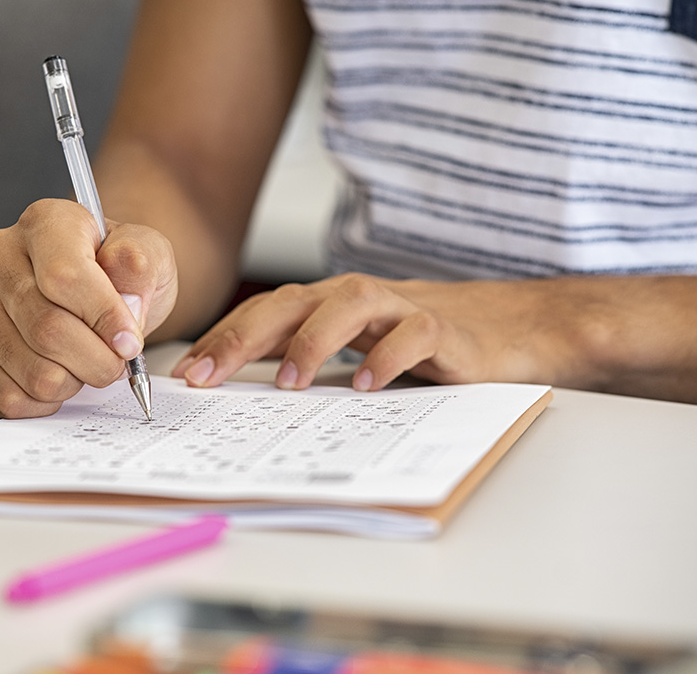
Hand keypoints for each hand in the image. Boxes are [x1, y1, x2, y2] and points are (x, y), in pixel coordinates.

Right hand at [0, 199, 176, 417]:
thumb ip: (140, 266)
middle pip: (47, 329)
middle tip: (118, 358)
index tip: (129, 341)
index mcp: (44, 223)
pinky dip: (49, 401)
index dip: (103, 317)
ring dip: (76, 380)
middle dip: (97, 359)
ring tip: (88, 361)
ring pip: (33, 371)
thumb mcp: (148, 254)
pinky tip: (64, 375)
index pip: (63, 276)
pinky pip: (11, 397)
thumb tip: (125, 303)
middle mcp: (0, 260)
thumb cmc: (120, 271)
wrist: (101, 291)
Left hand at [171, 273, 575, 391]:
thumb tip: (243, 397)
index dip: (222, 339)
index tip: (185, 375)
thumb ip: (310, 362)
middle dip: (243, 337)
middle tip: (208, 376)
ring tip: (287, 384)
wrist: (512, 327)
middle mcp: (358, 298)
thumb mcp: (357, 352)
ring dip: (312, 341)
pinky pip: (413, 334)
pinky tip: (366, 385)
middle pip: (291, 302)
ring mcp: (402, 307)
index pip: (265, 313)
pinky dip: (387, 357)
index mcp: (330, 304)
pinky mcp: (446, 329)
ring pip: (349, 306)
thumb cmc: (423, 344)